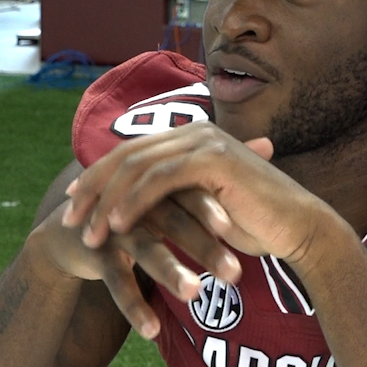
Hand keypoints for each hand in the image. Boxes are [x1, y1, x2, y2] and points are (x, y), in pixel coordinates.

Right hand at [30, 188, 240, 338]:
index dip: (220, 208)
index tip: (254, 227)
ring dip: (170, 273)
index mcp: (162, 182)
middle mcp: (138, 199)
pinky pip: (116, 281)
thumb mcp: (180, 190)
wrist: (72, 230)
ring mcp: (113, 224)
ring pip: (146, 248)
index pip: (194, 190)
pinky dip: (134, 306)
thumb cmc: (141, 210)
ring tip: (196, 295)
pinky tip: (153, 330)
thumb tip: (270, 143)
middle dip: (204, 247)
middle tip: (235, 274)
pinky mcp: (96, 251)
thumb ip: (226, 173)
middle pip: (174, 219)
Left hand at [63, 122, 341, 270]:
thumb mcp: (204, 208)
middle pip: (127, 155)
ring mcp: (206, 142)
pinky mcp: (213, 161)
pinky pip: (160, 180)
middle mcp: (197, 132)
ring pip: (138, 167)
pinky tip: (116, 226)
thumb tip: (144, 213)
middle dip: (92, 188)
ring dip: (106, 202)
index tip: (72, 205)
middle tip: (68, 218)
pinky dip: (133, 203)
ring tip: (88, 233)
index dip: (97, 178)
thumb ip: (176, 199)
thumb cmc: (256, 225)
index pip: (133, 152)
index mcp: (193, 138)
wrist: (299, 229)